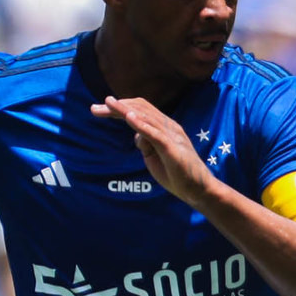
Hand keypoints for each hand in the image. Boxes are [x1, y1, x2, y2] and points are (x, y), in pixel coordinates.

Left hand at [88, 96, 217, 209]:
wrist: (200, 190)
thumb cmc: (178, 175)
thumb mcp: (155, 157)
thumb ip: (145, 144)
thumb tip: (136, 134)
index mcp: (166, 128)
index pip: (142, 110)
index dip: (121, 107)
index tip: (100, 110)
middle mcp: (170, 128)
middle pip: (141, 109)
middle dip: (117, 107)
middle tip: (95, 108)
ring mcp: (172, 137)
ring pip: (146, 118)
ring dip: (125, 110)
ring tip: (108, 104)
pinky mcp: (173, 149)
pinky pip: (155, 134)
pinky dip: (142, 125)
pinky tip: (129, 117)